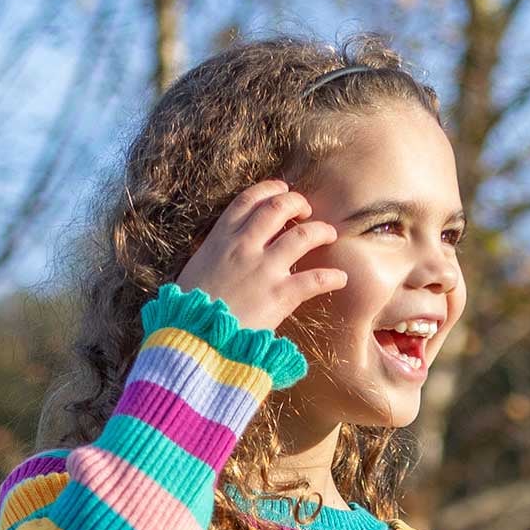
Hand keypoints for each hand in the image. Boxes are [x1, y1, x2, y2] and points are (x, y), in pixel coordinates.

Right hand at [175, 178, 347, 335]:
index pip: (248, 200)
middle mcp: (244, 246)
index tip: (282, 190)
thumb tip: (225, 253)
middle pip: (279, 207)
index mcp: (221, 239)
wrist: (195, 340)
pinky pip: (315, 279)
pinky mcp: (280, 296)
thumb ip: (215, 256)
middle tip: (307, 211)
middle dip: (297, 203)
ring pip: (302, 235)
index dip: (269, 190)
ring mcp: (264, 269)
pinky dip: (331, 277)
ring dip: (321, 231)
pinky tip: (340, 278)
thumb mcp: (195, 271)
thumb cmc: (189, 312)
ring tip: (329, 235)